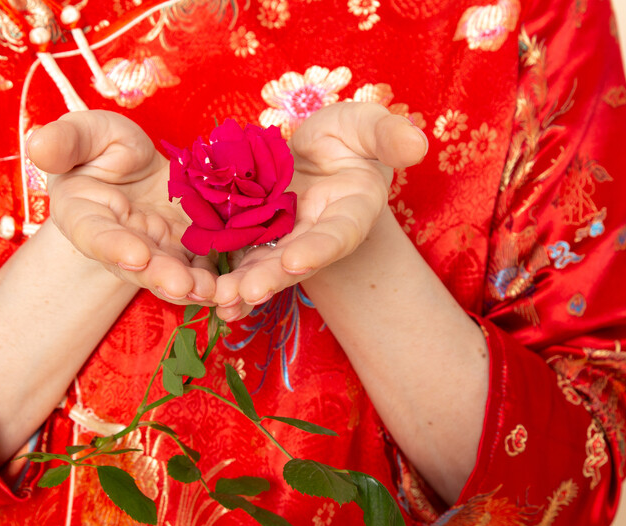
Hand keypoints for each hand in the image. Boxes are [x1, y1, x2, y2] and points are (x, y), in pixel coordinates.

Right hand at [28, 110, 217, 303]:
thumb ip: (64, 141)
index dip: (113, 247)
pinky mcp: (186, 250)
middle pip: (138, 264)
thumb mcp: (84, 133)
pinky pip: (202, 267)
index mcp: (84, 216)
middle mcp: (119, 242)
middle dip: (161, 276)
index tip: (136, 256)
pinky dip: (218, 278)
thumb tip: (37, 145)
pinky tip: (234, 288)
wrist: (135, 167)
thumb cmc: (100, 148)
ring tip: (214, 292)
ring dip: (192, 285)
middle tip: (183, 285)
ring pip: (172, 272)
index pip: (95, 235)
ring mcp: (155, 250)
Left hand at [213, 102, 427, 319]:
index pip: (340, 233)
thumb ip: (387, 135)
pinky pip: (240, 259)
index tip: (299, 260)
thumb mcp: (366, 125)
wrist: (314, 153)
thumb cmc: (346, 137)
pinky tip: (207, 297)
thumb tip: (418, 145)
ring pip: (265, 265)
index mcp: (351, 211)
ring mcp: (285, 240)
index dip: (321, 248)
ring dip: (245, 284)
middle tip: (247, 293)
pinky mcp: (256, 238)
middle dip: (273, 276)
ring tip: (221, 300)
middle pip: (297, 259)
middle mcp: (318, 234)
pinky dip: (227, 279)